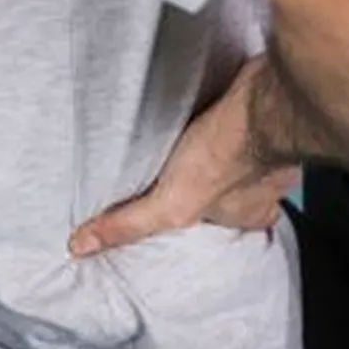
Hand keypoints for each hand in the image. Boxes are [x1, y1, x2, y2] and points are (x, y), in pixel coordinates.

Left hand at [68, 59, 299, 256]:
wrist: (260, 103)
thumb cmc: (227, 159)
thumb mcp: (169, 207)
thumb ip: (128, 225)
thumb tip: (84, 245)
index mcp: (250, 214)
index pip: (229, 227)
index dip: (209, 220)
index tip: (184, 210)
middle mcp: (263, 183)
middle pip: (232, 188)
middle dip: (209, 180)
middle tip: (178, 171)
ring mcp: (264, 143)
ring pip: (237, 150)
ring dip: (213, 145)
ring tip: (179, 137)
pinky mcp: (258, 109)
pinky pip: (237, 115)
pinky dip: (219, 112)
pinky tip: (196, 104)